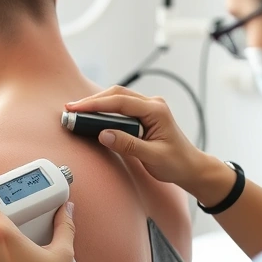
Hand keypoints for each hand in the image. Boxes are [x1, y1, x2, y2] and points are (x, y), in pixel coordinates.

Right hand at [66, 86, 208, 190]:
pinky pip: (121, 106)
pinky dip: (105, 109)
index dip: (96, 105)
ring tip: (77, 111)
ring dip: (97, 103)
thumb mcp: (153, 157)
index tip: (77, 109)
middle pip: (117, 94)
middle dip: (92, 101)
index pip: (120, 102)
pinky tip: (92, 114)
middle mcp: (152, 104)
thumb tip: (104, 134)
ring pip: (118, 98)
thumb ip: (128, 145)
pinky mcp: (144, 114)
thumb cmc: (176, 163)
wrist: (190, 167)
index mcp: (156, 110)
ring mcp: (148, 107)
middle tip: (71, 109)